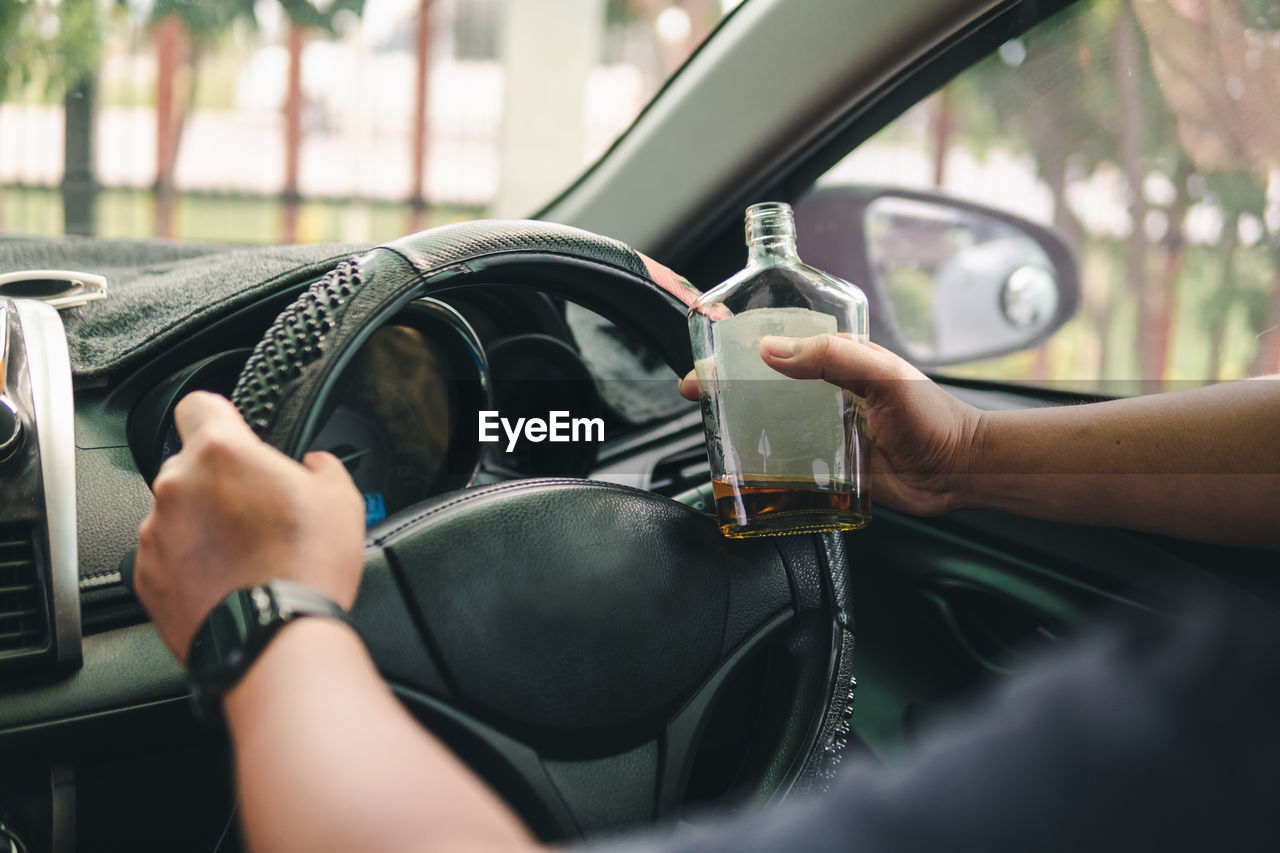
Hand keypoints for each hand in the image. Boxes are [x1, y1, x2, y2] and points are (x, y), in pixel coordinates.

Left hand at [134, 391, 364, 661]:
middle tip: (259, 510)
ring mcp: (155, 533)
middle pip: (191, 465)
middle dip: (220, 482)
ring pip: (178, 512)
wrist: (275, 638)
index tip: (234, 433)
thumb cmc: (306, 567)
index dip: (220, 416)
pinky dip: (190, 563)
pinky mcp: (145, 576)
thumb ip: (321, 466)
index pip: (198, 404)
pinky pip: (167, 555)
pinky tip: (229, 580)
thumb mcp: (341, 498)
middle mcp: (177, 486)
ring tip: (247, 555)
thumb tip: (315, 465)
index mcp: (221, 452)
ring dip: (204, 524)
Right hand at [679, 334, 985, 515]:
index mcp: (835, 361)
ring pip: (768, 426)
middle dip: (724, 388)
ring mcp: (823, 432)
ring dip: (737, 428)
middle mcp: (823, 395)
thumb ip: (832, 356)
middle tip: (696, 395)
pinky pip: (785, 466)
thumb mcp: (883, 372)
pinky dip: (760, 468)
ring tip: (711, 432)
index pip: (777, 346)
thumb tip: (771, 351)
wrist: (961, 470)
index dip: (739, 348)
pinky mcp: (826, 468)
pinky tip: (743, 471)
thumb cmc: (933, 416)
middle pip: (761, 386)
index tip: (709, 355)